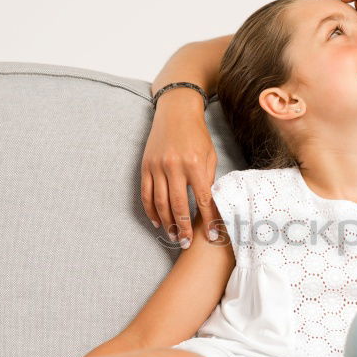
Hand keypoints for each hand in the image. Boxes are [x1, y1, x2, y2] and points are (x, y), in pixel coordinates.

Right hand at [140, 91, 219, 247]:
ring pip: (160, 203)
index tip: (211, 235)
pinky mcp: (145, 166)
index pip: (203, 199)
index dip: (208, 220)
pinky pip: (146, 194)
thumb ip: (208, 180)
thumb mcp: (210, 156)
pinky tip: (157, 221)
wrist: (176, 112)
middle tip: (186, 243)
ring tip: (173, 236)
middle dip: (183, 228)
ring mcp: (157, 166)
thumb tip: (209, 206)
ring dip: (166, 223)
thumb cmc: (197, 135)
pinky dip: (151, 210)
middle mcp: (175, 166)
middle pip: (178, 206)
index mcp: (195, 164)